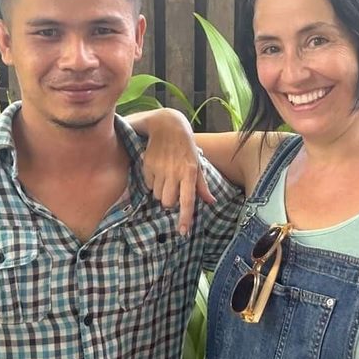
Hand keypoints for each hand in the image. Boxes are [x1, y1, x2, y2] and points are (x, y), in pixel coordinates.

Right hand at [140, 109, 215, 234]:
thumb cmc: (186, 147)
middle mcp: (174, 172)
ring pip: (156, 195)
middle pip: (167, 202)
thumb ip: (202, 185)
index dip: (185, 217)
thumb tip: (211, 202)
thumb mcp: (197, 163)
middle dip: (169, 201)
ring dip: (160, 191)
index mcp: (190, 173)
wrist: (168, 126)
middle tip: (173, 189)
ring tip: (165, 177)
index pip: (187, 200)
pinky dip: (152, 182)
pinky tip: (157, 170)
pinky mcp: (147, 165)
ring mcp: (160, 169)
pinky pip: (148, 184)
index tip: (182, 232)